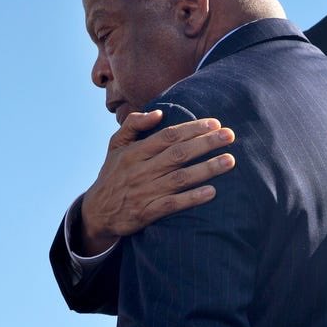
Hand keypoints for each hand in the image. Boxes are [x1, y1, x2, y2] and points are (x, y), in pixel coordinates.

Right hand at [78, 110, 235, 254]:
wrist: (96, 212)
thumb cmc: (113, 174)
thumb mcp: (116, 146)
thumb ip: (133, 125)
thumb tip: (158, 113)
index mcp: (135, 152)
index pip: (168, 136)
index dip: (192, 128)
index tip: (215, 123)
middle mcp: (141, 170)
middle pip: (178, 154)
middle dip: (206, 143)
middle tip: (229, 135)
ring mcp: (145, 192)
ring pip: (180, 178)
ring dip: (206, 169)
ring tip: (229, 160)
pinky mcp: (147, 212)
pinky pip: (173, 205)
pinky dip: (192, 198)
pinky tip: (212, 192)